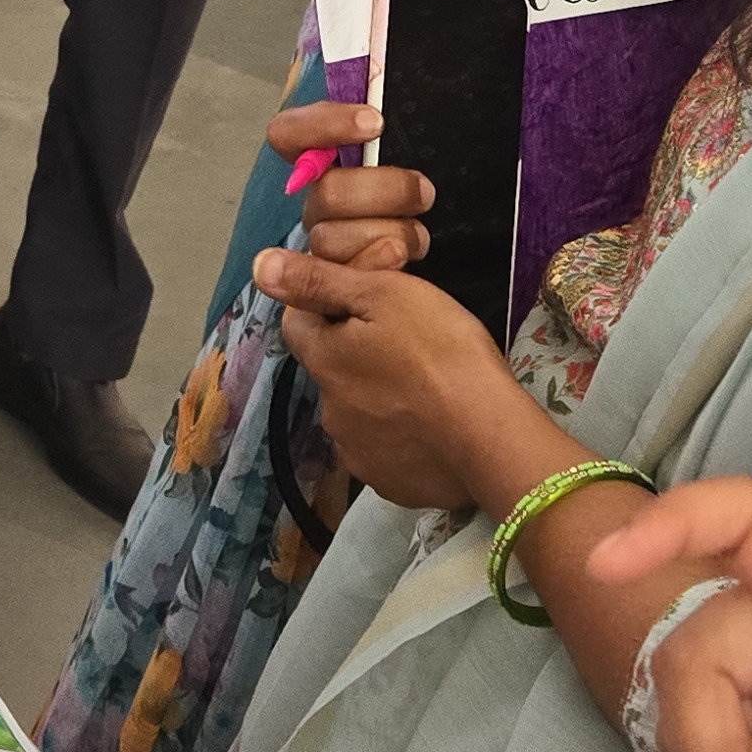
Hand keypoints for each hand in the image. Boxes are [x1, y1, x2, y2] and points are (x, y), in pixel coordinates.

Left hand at [247, 247, 531, 513]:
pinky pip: (385, 450)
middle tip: (409, 345)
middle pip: (332, 371)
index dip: (328, 307)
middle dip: (357, 357)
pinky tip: (432, 428)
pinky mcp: (387, 483)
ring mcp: (356, 453)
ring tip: (425, 389)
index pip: (299, 325)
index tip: (368, 304)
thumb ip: (320, 281)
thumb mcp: (385, 295)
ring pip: (357, 412)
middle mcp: (328, 411)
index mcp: (324, 361)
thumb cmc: (441, 352)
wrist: (490, 437)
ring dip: (378, 399)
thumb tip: (260, 268)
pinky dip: (400, 438)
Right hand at [262, 100, 426, 273]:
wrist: (447, 253)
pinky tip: (403, 259)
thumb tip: (386, 93)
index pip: (290, 133)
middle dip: (382, 191)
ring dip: (389, 233)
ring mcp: (324, 240)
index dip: (325, 125)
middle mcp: (315, 197)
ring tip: (418, 232)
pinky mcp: (338, 278)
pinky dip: (379, 265)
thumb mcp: (415, 144)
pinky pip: (345, 276)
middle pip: (325, 193)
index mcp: (324, 157)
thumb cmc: (423, 189)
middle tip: (424, 191)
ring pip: (333, 239)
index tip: (375, 122)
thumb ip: (392, 123)